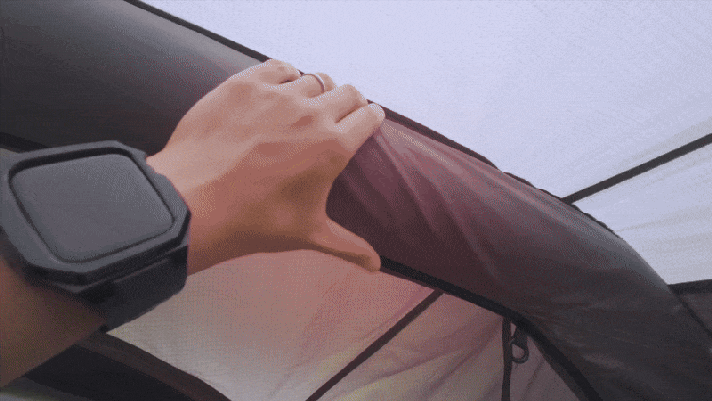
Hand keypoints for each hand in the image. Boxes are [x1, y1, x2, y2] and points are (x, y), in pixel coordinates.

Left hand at [147, 59, 384, 274]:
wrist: (194, 202)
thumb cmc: (255, 221)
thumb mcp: (308, 234)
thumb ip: (348, 246)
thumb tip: (376, 266)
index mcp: (334, 146)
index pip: (369, 116)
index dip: (370, 119)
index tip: (365, 122)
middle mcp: (312, 113)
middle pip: (347, 92)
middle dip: (348, 103)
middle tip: (336, 117)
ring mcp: (277, 95)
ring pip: (314, 79)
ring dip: (316, 91)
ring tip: (304, 106)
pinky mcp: (245, 84)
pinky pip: (279, 67)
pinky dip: (285, 76)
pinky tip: (278, 90)